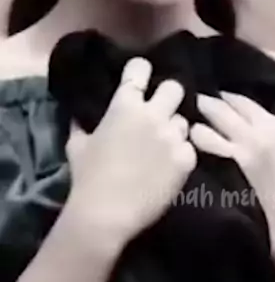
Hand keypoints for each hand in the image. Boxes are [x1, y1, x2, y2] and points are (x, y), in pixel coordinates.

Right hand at [65, 58, 196, 247]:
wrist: (106, 213)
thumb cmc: (87, 178)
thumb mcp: (77, 145)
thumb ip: (82, 124)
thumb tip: (79, 115)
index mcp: (125, 105)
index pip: (141, 69)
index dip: (141, 71)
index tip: (140, 80)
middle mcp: (153, 115)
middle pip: (175, 88)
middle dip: (169, 96)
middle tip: (161, 111)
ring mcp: (172, 137)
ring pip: (184, 121)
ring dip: (175, 130)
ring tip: (164, 145)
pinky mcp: (186, 160)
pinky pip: (190, 148)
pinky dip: (181, 155)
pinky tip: (170, 167)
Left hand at [191, 91, 274, 270]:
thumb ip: (258, 129)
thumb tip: (232, 115)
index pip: (241, 99)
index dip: (223, 97)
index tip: (209, 97)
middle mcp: (262, 129)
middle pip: (226, 104)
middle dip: (207, 103)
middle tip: (191, 104)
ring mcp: (247, 144)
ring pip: (214, 118)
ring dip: (199, 119)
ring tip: (187, 125)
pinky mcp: (234, 161)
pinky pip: (207, 140)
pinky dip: (197, 137)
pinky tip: (190, 142)